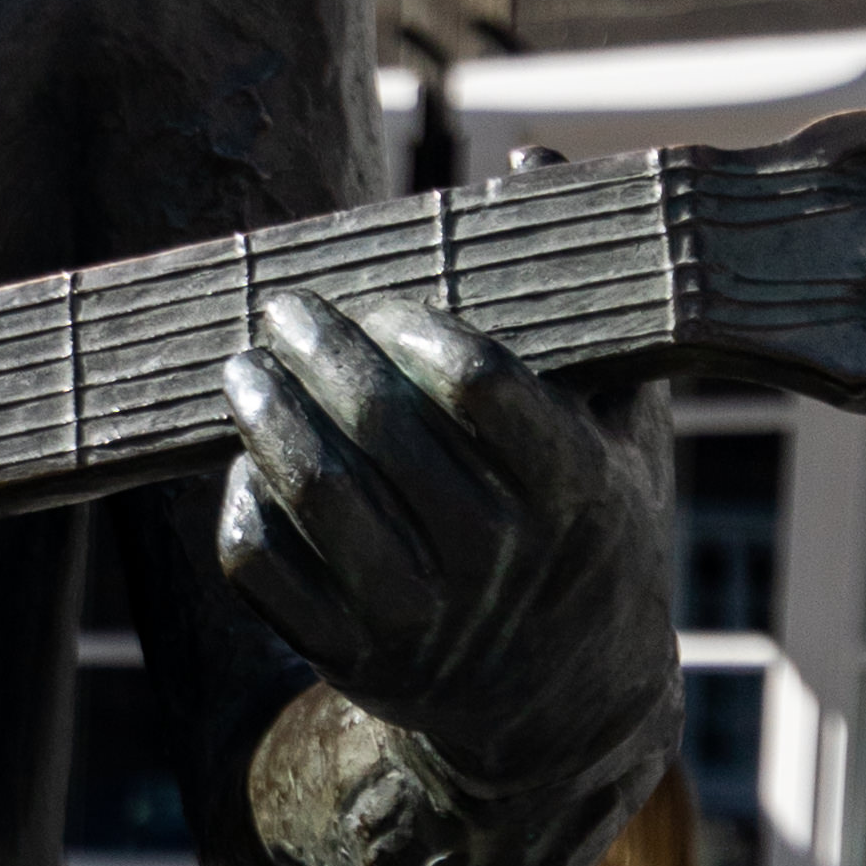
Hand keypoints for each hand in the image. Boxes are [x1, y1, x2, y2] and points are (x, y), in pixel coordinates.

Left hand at [216, 288, 674, 802]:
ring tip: (243, 369)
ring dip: (264, 417)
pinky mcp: (355, 660)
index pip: (484, 385)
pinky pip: (267, 571)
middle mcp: (498, 561)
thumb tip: (531, 160)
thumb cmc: (590, 534)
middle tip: (284, 309)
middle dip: (319, 353)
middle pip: (381, 431)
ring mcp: (421, 619)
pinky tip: (245, 462)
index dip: (417, 327)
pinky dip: (244, 505)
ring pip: (315, 495)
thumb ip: (579, 304)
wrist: (564, 706)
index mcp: (575, 493)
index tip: (383, 298)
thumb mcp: (621, 430)